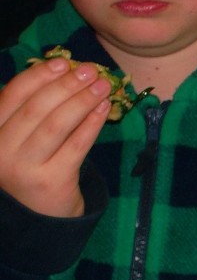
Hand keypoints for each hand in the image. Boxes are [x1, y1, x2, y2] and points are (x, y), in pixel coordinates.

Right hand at [0, 56, 110, 216]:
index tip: (62, 61)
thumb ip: (29, 111)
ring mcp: (25, 169)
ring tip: (103, 86)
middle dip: (65, 85)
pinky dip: (91, 124)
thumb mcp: (18, 140)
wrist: (40, 218)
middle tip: (90, 70)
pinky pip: (76, 146)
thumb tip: (63, 71)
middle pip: (35, 109)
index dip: (37, 76)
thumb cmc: (32, 169)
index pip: (11, 96)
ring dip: (81, 101)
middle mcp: (1, 152)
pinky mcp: (53, 182)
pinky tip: (103, 109)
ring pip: (56, 125)